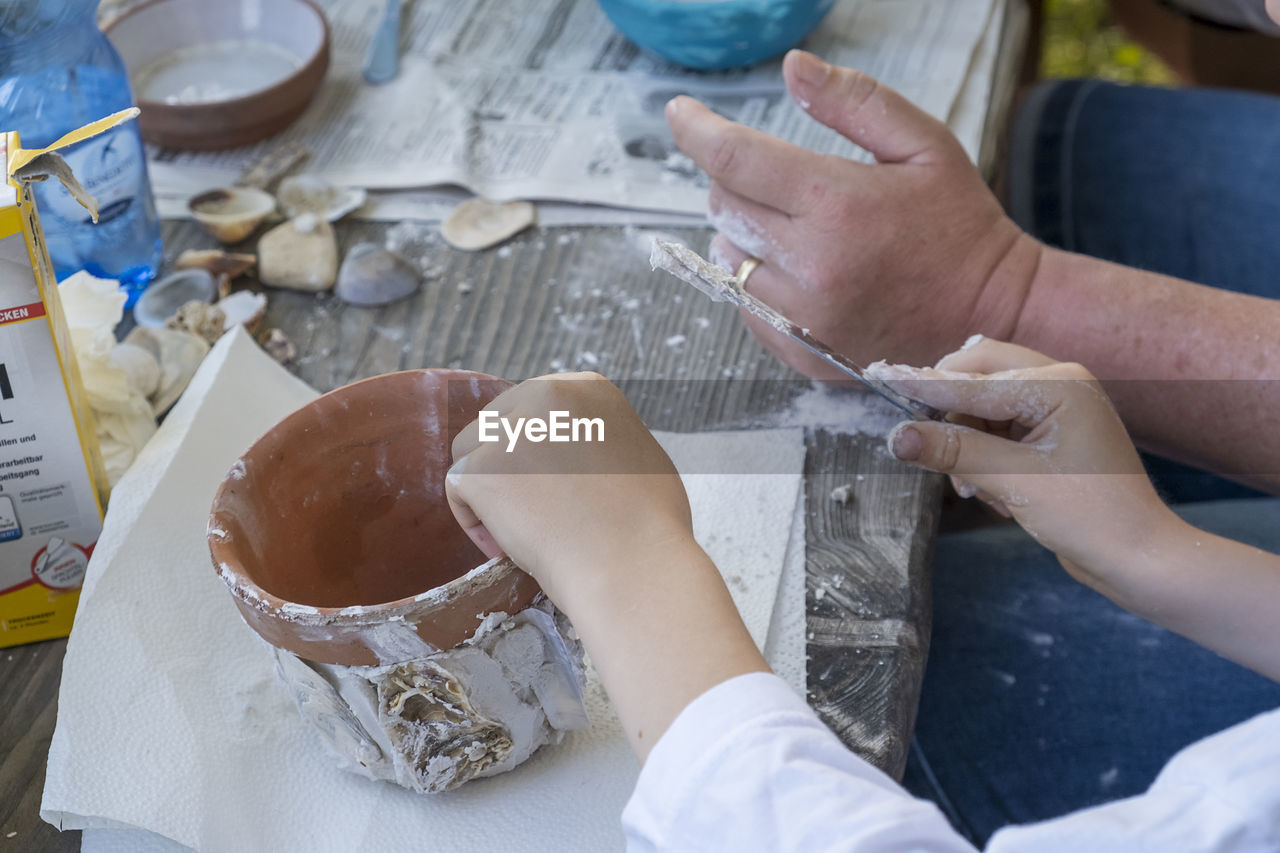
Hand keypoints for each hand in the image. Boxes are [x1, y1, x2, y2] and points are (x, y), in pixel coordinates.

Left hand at [445, 372, 695, 608]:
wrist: (632, 563)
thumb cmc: (648, 524)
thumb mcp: (634, 451)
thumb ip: (596, 437)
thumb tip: (574, 448)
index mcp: (585, 387)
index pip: (533, 407)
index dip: (535, 450)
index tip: (550, 485)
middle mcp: (545, 394)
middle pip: (498, 423)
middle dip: (506, 465)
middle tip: (531, 510)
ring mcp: (510, 430)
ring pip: (470, 452)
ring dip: (488, 488)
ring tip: (521, 527)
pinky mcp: (480, 468)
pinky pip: (458, 490)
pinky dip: (475, 521)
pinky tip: (506, 545)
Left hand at [665, 50, 1042, 374]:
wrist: (992, 312)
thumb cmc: (958, 222)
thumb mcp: (923, 144)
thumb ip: (856, 101)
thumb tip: (792, 68)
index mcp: (838, 205)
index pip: (734, 160)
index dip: (697, 130)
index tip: (680, 114)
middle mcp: (812, 267)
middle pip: (723, 207)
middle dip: (736, 182)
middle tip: (779, 180)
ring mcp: (805, 319)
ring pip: (729, 260)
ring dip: (746, 236)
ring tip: (799, 230)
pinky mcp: (803, 354)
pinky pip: (747, 307)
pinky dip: (758, 282)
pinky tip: (801, 271)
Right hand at [874, 337, 1179, 604]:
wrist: (1139, 558)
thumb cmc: (1090, 517)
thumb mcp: (1013, 482)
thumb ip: (953, 451)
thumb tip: (897, 435)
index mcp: (1058, 384)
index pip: (972, 380)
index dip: (922, 385)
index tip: (880, 376)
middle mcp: (1060, 384)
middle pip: (978, 374)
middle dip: (948, 408)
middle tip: (919, 435)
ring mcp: (1058, 408)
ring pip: (983, 405)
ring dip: (965, 441)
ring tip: (969, 487)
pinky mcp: (1052, 435)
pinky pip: (999, 429)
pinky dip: (983, 455)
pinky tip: (989, 491)